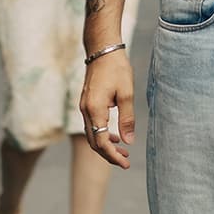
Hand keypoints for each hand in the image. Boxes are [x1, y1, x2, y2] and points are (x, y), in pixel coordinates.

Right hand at [79, 52, 134, 169]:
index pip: (101, 142)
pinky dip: (103, 134)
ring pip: (92, 135)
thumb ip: (127, 118)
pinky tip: (116, 136)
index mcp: (95, 110)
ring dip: (106, 145)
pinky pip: (93, 125)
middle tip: (126, 161)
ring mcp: (84, 107)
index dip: (112, 156)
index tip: (125, 163)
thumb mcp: (126, 93)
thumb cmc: (116, 69)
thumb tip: (128, 141)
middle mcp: (86, 110)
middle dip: (109, 154)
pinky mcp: (87, 103)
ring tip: (123, 151)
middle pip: (94, 142)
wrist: (102, 50)